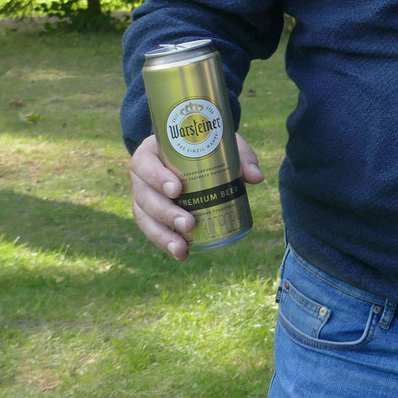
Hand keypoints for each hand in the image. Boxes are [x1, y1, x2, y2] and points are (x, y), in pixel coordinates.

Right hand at [129, 132, 263, 261]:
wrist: (192, 153)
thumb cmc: (204, 146)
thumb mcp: (220, 143)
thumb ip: (239, 156)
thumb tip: (256, 177)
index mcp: (149, 154)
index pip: (144, 164)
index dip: (156, 177)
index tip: (178, 189)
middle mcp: (141, 177)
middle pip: (145, 197)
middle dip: (165, 213)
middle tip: (189, 223)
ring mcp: (143, 198)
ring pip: (145, 218)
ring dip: (163, 236)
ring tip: (182, 249)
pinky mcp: (150, 216)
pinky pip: (152, 231)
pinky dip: (165, 243)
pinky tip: (182, 255)